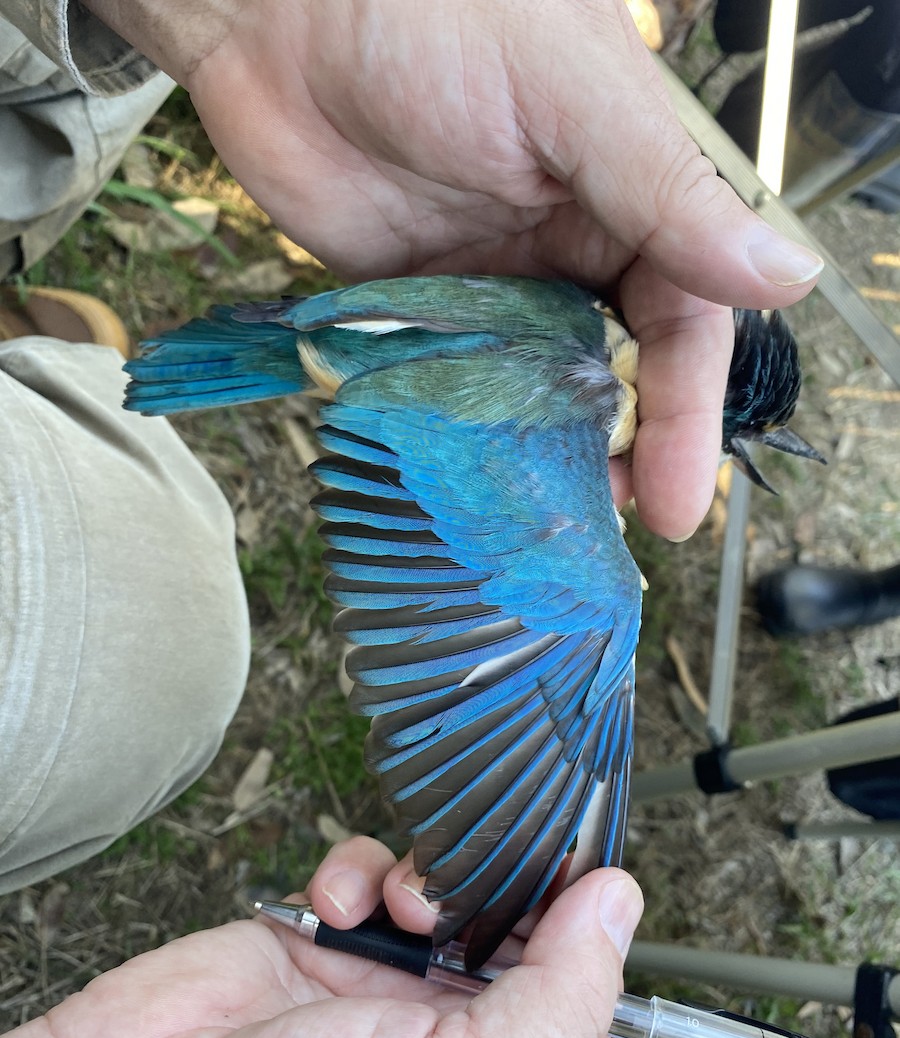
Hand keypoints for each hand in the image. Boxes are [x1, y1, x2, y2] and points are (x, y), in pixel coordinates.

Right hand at [0, 838, 642, 1037]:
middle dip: (498, 887)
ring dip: (429, 875)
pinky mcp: (303, 948)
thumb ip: (554, 1005)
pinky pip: (359, 879)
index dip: (582, 923)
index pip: (572, 992)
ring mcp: (365, 995)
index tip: (582, 855)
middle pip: (505, 931)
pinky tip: (335, 905)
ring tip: (402, 899)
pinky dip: (356, 872)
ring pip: (436, 893)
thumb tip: (620, 906)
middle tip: (484, 868)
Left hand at [85, 0, 821, 537]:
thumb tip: (789, 278)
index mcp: (628, 194)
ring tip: (544, 524)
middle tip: (608, 526)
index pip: (681, 323)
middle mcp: (567, 246)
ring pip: (535, 392)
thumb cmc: (436, 15)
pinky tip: (471, 481)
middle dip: (618, 450)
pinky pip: (453, 384)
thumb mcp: (575, 100)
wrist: (277, 9)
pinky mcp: (416, 307)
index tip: (677, 498)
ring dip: (545, 456)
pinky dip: (467, 434)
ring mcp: (490, 282)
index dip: (684, 414)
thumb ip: (670, 198)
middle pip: (613, 371)